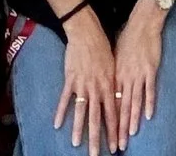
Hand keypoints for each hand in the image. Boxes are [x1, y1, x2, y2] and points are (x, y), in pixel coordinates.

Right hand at [55, 7, 121, 155]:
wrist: (87, 32)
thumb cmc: (103, 47)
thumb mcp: (114, 66)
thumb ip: (114, 84)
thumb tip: (118, 99)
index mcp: (109, 86)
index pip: (113, 114)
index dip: (115, 131)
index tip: (116, 147)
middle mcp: (97, 88)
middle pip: (97, 117)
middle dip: (97, 138)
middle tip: (96, 154)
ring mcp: (83, 85)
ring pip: (81, 111)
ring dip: (78, 129)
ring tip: (76, 144)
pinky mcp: (70, 79)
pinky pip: (65, 98)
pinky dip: (61, 111)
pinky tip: (57, 124)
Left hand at [113, 0, 169, 145]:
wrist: (142, 23)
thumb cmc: (127, 37)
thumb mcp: (115, 56)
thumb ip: (114, 73)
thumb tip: (109, 85)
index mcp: (114, 75)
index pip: (110, 103)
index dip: (108, 121)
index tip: (105, 136)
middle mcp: (124, 78)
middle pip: (120, 108)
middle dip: (118, 128)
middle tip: (117, 145)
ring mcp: (137, 74)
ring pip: (133, 102)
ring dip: (131, 120)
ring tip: (130, 135)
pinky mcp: (150, 70)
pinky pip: (149, 90)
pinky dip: (148, 103)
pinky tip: (147, 116)